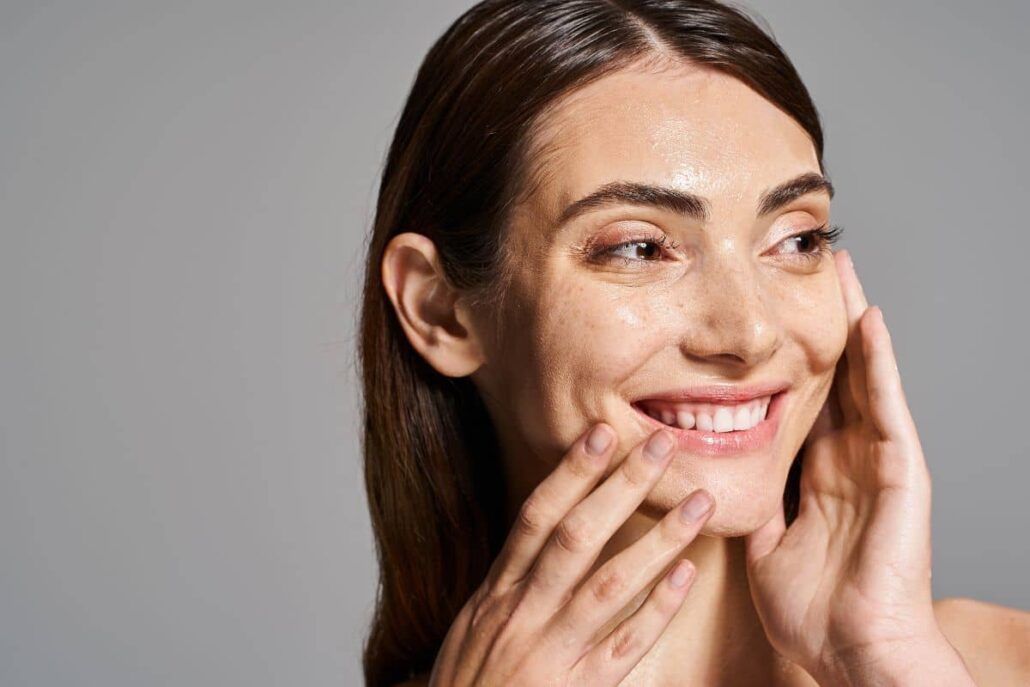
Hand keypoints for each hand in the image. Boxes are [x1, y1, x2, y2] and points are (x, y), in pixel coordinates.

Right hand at [428, 424, 715, 685]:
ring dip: (658, 538)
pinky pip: (626, 644)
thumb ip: (508, 584)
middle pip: (576, 537)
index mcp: (497, 594)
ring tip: (697, 503)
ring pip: (610, 584)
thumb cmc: (469, 685)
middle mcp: (523, 614)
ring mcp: (553, 652)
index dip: (570, 473)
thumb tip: (538, 538)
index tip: (601, 433)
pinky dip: (658, 608)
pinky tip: (685, 574)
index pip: (536, 518)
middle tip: (660, 445)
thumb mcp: (473, 627)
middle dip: (620, 487)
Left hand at [743, 250, 971, 683]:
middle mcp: (849, 458)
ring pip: (865, 376)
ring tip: (841, 271)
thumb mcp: (765, 543)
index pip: (804, 399)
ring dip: (853, 323)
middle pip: (836, 374)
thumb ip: (751, 506)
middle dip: (822, 322)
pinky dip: (881, 363)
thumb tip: (717, 482)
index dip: (789, 356)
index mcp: (817, 474)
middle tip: (809, 268)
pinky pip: (888, 407)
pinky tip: (869, 322)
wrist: (853, 649)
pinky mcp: (901, 471)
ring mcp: (878, 461)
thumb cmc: (815, 608)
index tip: (769, 315)